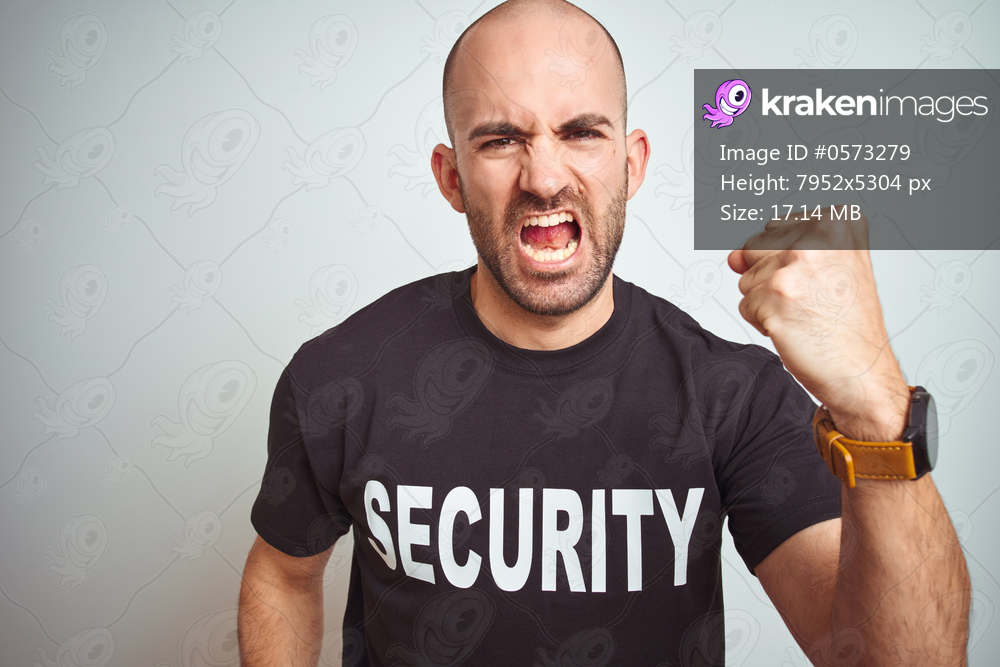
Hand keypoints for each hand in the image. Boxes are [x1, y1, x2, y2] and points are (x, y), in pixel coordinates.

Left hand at [727, 207, 909, 440]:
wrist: (862, 371)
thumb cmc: (847, 324)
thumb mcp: (825, 268)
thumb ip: (774, 250)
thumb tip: (733, 257)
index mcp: (837, 221)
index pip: (774, 228)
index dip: (787, 261)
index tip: (818, 278)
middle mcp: (818, 236)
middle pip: (755, 249)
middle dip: (770, 278)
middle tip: (811, 299)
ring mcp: (795, 266)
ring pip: (747, 279)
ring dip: (767, 302)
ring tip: (805, 313)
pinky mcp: (775, 296)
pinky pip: (745, 305)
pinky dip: (763, 322)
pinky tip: (796, 328)